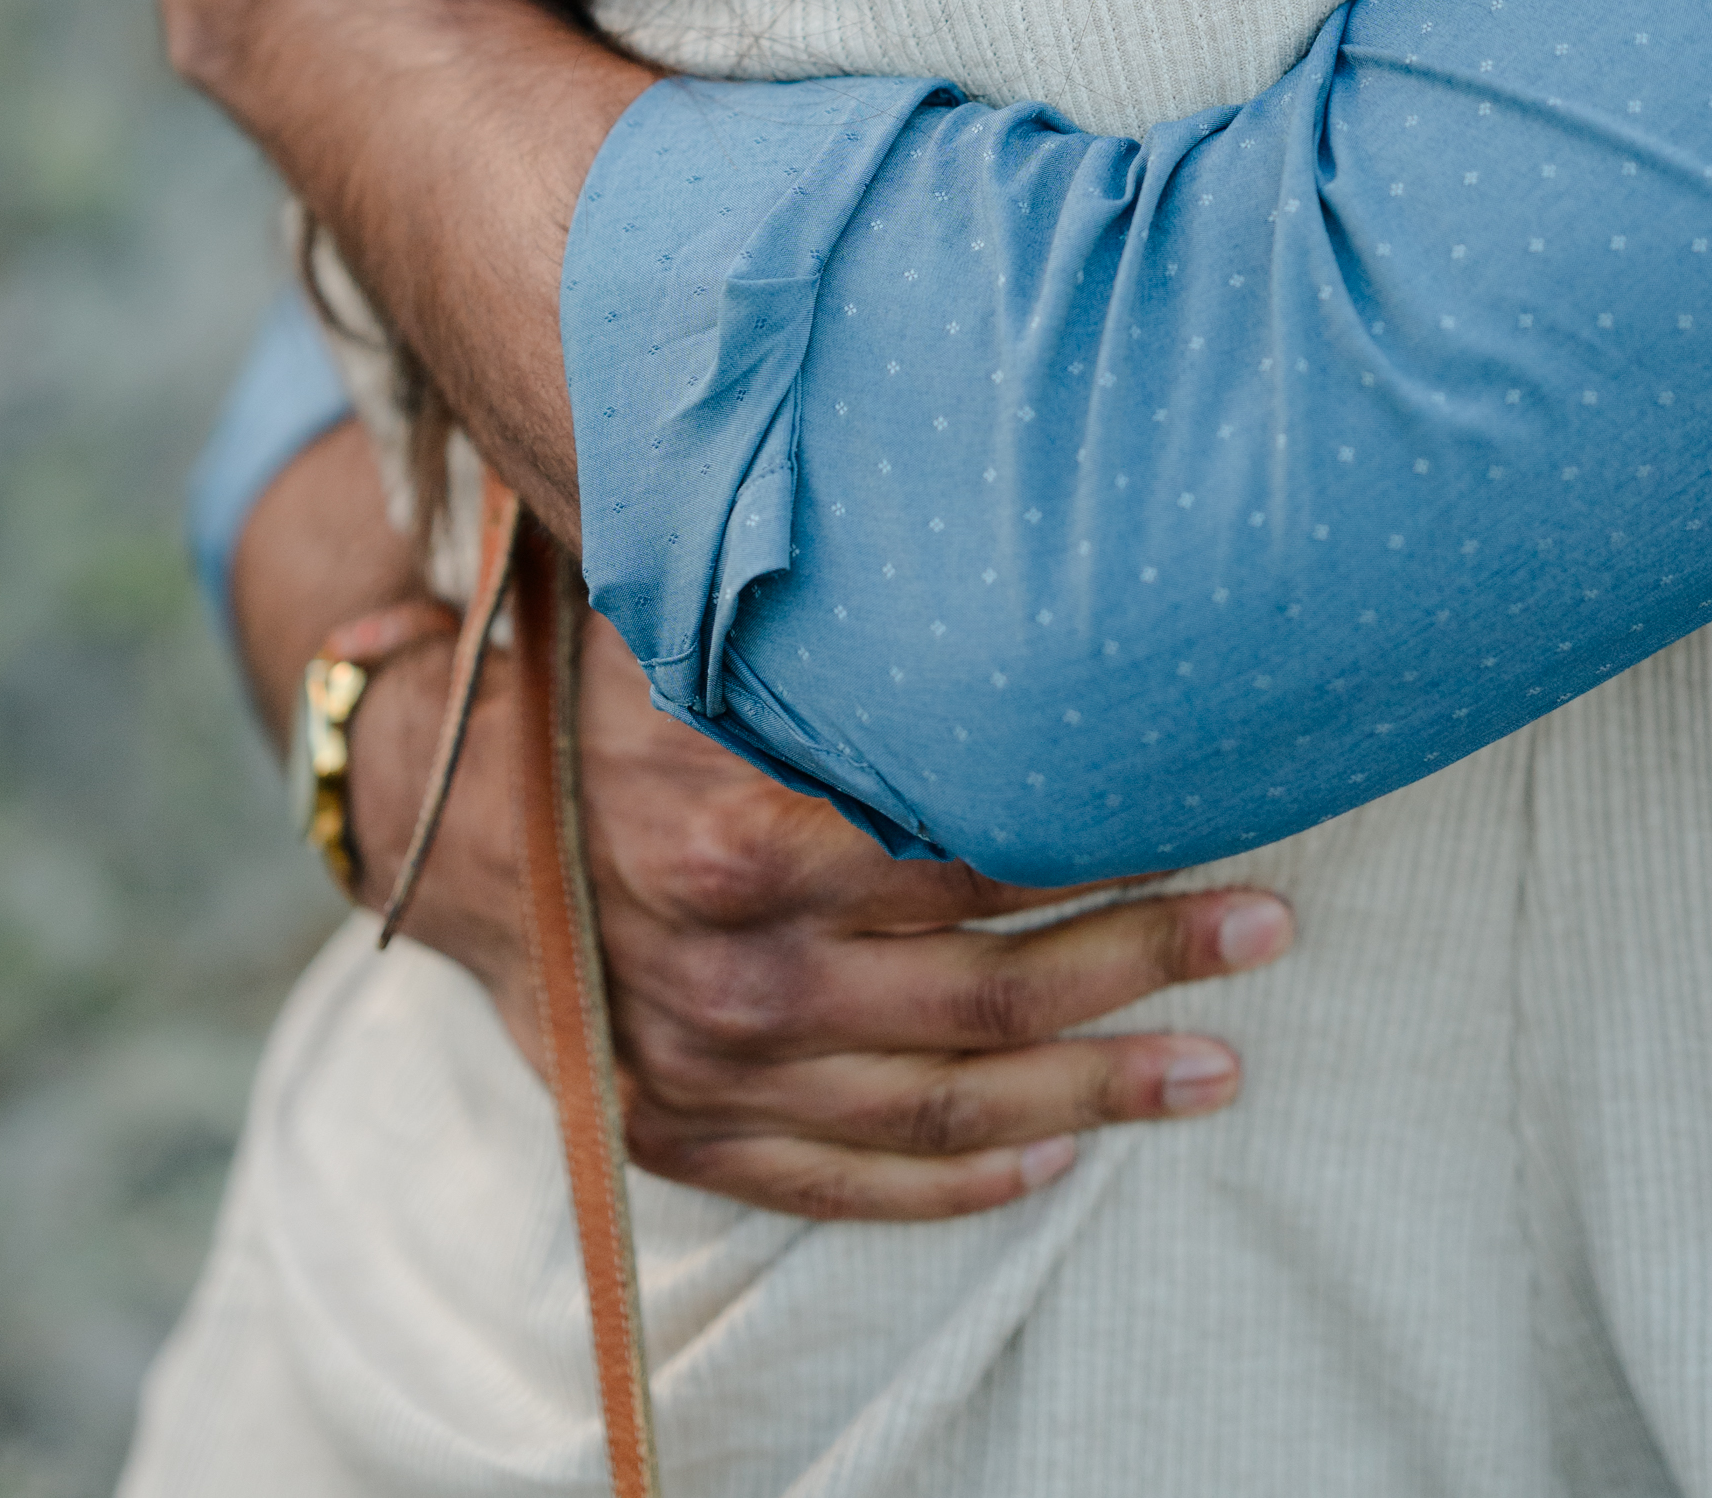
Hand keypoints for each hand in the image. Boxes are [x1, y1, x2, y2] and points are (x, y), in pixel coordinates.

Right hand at [350, 584, 1291, 1220]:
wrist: (442, 803)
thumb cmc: (601, 682)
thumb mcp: (702, 625)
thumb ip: (829, 615)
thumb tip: (1003, 524)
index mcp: (741, 842)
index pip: (975, 861)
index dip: (1111, 848)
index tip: (1229, 829)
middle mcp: (732, 976)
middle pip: (987, 993)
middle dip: (1147, 968)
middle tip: (1269, 938)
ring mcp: (705, 1072)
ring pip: (942, 1109)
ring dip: (1095, 1091)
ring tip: (1216, 1070)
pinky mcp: (678, 1132)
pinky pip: (842, 1185)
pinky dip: (959, 1187)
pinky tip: (1059, 1160)